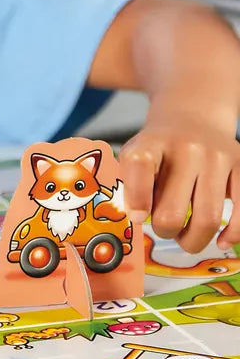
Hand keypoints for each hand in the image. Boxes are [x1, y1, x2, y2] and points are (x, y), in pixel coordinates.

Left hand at [120, 114, 239, 253]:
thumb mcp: (135, 153)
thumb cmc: (159, 147)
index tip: (138, 216)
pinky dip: (232, 235)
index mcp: (152, 142)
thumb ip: (129, 183)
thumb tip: (137, 219)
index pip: (139, 165)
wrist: (193, 118)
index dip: (136, 198)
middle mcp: (187, 148)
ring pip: (207, 219)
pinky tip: (220, 240)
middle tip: (163, 228)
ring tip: (185, 235)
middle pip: (173, 211)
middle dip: (164, 230)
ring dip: (192, 239)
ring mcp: (218, 158)